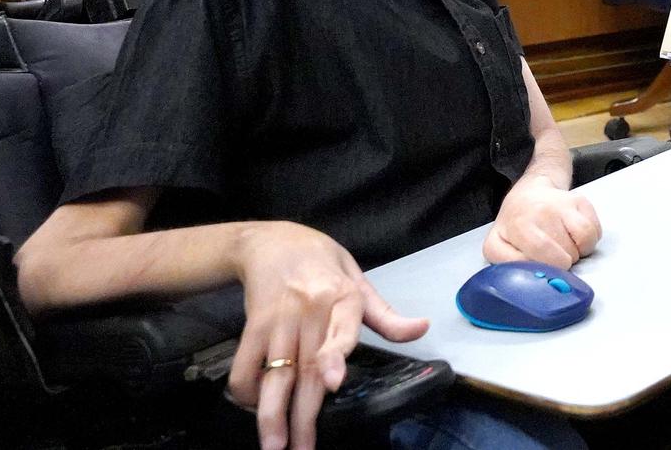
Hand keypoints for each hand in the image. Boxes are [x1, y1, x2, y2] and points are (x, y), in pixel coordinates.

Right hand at [226, 222, 427, 449]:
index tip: (331, 383)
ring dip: (271, 412)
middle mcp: (311, 309)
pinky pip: (246, 363)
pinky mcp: (253, 324)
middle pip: (305, 366)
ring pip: (275, 372)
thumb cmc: (324, 263)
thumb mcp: (360, 281)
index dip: (335, 355)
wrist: (273, 241)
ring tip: (273, 444)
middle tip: (302, 448)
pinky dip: (247, 390)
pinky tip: (253, 409)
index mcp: (343, 297)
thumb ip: (386, 315)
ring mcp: (279, 318)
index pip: (342, 328)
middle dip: (302, 413)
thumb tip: (424, 328)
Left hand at [484, 175, 601, 270]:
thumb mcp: (498, 246)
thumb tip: (529, 278)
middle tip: (552, 256)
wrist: (528, 194)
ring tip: (564, 247)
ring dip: (577, 252)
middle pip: (566, 254)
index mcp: (518, 225)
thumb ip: (508, 264)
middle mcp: (541, 211)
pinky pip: (595, 231)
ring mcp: (563, 204)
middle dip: (562, 263)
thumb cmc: (515, 225)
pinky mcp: (580, 201)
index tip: (546, 271)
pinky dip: (588, 241)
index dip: (549, 269)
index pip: (542, 256)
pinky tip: (574, 237)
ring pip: (584, 241)